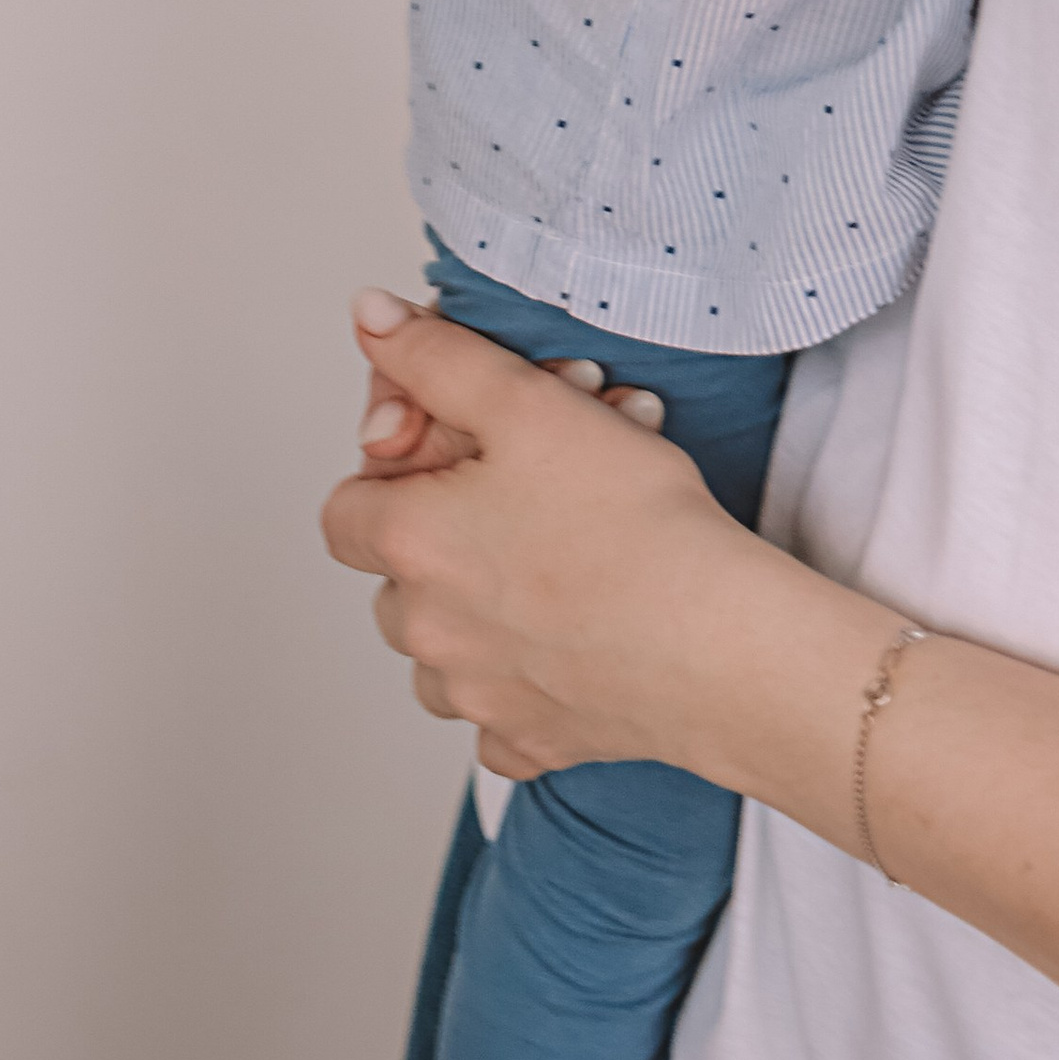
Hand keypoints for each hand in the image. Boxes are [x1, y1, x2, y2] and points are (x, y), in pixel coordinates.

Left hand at [324, 298, 763, 780]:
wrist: (714, 640)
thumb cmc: (633, 523)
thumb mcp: (527, 401)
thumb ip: (437, 355)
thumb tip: (367, 319)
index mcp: (411, 544)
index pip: (345, 509)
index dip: (394, 475)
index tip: (457, 457)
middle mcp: (426, 631)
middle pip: (395, 578)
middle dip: (444, 537)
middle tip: (530, 494)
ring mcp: (476, 695)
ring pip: (441, 650)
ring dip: (476, 611)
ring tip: (553, 559)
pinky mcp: (530, 741)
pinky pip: (498, 713)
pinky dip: (523, 678)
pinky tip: (575, 637)